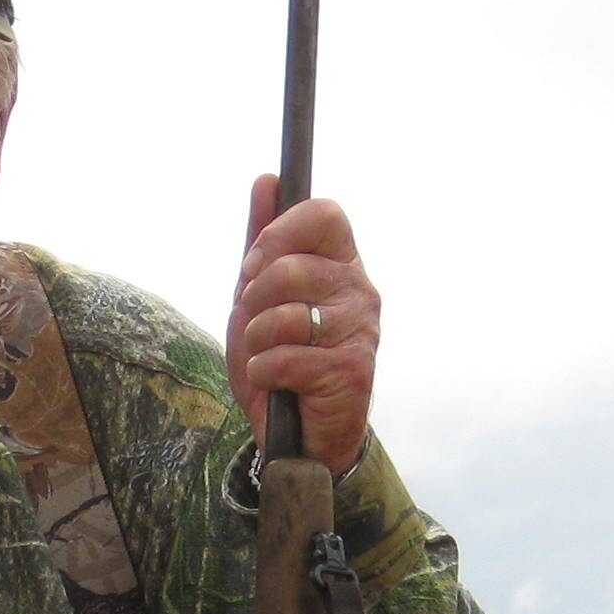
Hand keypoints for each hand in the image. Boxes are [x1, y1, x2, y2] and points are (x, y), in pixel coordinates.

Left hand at [225, 176, 376, 478]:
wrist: (297, 434)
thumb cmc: (280, 358)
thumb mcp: (258, 296)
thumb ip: (263, 240)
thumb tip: (267, 180)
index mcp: (341, 263)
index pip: (324, 213)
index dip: (280, 234)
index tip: (257, 263)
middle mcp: (360, 290)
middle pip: (291, 266)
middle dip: (253, 299)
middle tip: (256, 324)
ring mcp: (361, 331)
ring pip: (284, 316)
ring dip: (256, 342)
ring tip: (266, 356)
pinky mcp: (351, 371)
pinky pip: (285, 358)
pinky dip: (264, 373)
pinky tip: (277, 382)